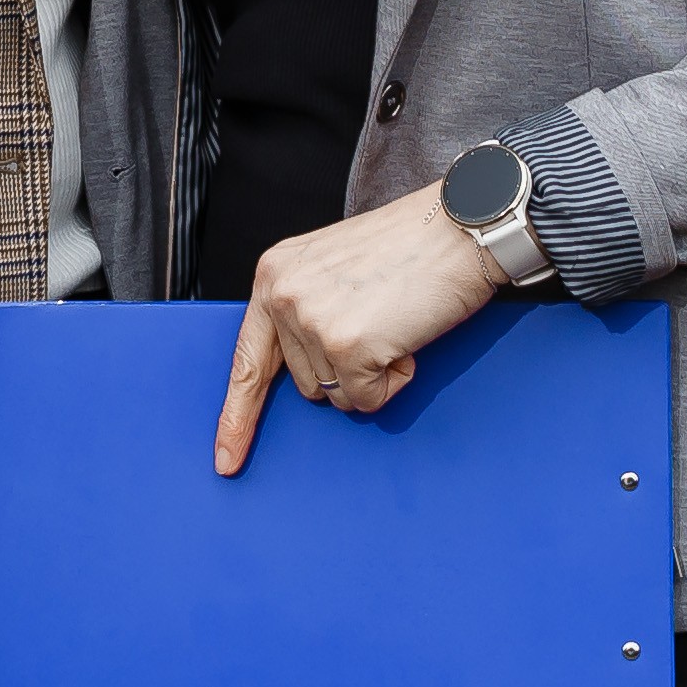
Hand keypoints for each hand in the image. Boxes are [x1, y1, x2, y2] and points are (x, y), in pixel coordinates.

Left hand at [215, 189, 503, 472]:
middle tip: (379, 322)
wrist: (460, 227)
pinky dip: (393, 381)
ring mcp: (312, 321)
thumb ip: (306, 310)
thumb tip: (306, 372)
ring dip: (371, 374)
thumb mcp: (334, 269)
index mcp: (274, 273)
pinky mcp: (347, 347)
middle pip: (305, 383)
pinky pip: (366, 400)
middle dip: (346, 369)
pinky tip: (405, 338)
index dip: (237, 415)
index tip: (226, 458)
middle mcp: (283, 295)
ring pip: (336, 396)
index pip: (247, 358)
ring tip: (393, 322)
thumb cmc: (411, 248)